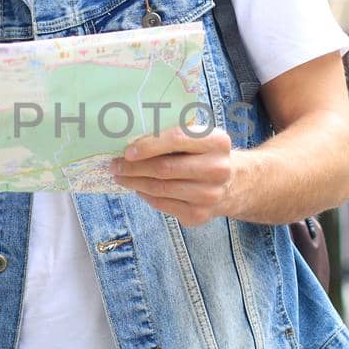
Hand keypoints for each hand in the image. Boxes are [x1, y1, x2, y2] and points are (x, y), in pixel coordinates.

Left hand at [111, 124, 233, 226]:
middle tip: (115, 164)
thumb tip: (131, 138)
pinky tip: (138, 188)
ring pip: (160, 189)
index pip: (177, 139)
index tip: (127, 150)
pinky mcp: (199, 215)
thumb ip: (173, 133)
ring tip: (120, 176)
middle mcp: (217, 169)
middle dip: (133, 167)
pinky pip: (162, 204)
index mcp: (217, 142)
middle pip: (164, 168)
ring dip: (134, 182)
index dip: (148, 145)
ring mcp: (209, 195)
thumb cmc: (205, 154)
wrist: (233, 184)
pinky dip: (145, 195)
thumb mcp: (200, 137)